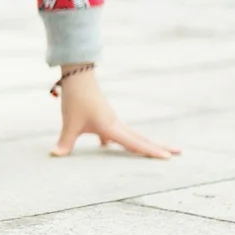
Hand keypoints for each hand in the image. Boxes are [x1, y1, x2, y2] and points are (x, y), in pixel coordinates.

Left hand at [51, 66, 180, 158]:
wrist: (77, 77)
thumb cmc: (75, 100)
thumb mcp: (69, 124)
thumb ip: (65, 142)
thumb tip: (54, 155)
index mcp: (110, 127)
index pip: (135, 143)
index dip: (151, 151)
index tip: (169, 157)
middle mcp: (116, 123)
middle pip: (142, 138)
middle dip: (159, 146)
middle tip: (180, 152)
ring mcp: (112, 119)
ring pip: (132, 134)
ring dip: (144, 143)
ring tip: (159, 150)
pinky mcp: (104, 116)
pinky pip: (117, 131)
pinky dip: (119, 140)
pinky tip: (106, 145)